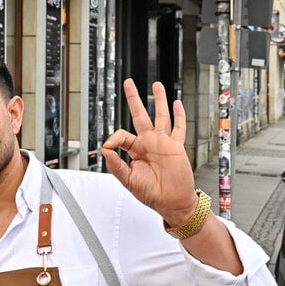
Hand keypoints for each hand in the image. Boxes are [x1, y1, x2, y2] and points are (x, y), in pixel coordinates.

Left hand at [102, 79, 198, 226]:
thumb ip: (116, 165)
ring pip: (160, 116)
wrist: (173, 202)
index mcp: (135, 151)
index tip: (110, 145)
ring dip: (159, 100)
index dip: (114, 137)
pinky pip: (179, 127)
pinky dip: (179, 115)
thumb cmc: (151, 194)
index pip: (122, 135)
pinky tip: (177, 103)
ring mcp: (163, 143)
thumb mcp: (128, 181)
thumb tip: (105, 150)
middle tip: (128, 83)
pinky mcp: (177, 146)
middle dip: (134, 99)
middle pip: (140, 115)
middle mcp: (148, 144)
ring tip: (156, 85)